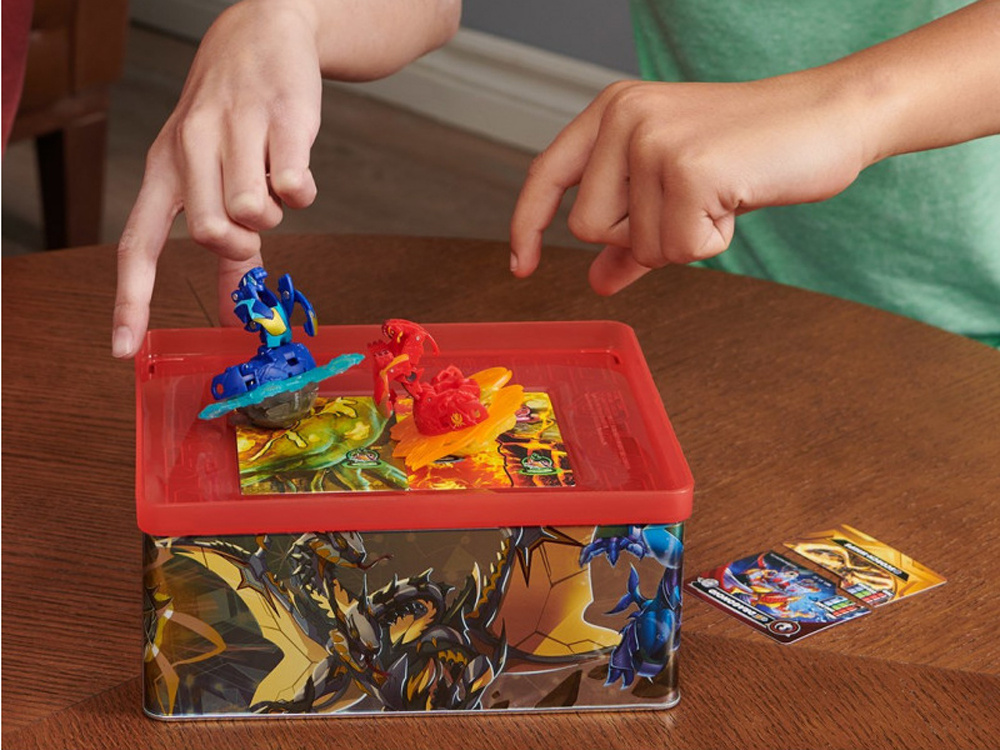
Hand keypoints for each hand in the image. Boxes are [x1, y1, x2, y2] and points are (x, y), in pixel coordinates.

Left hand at [112, 0, 321, 356]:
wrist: (262, 32)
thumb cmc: (232, 114)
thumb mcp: (208, 170)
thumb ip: (226, 246)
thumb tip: (235, 312)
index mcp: (163, 167)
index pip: (138, 244)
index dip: (130, 299)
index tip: (123, 348)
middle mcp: (189, 146)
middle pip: (209, 232)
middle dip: (242, 243)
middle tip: (255, 226)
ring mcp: (235, 129)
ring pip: (255, 212)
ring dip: (275, 213)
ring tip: (272, 182)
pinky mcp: (282, 119)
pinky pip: (295, 188)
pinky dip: (303, 192)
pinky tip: (296, 167)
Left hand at [510, 75, 871, 294]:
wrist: (828, 118)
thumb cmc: (751, 151)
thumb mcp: (675, 189)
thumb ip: (630, 235)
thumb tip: (595, 281)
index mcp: (613, 111)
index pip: (546, 174)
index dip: (527, 225)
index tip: (521, 266)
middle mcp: (625, 116)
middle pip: (589, 227)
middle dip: (641, 237)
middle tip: (691, 203)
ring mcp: (654, 139)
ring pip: (638, 245)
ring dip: (683, 240)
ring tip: (718, 196)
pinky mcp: (688, 168)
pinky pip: (679, 250)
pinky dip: (712, 242)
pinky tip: (735, 201)